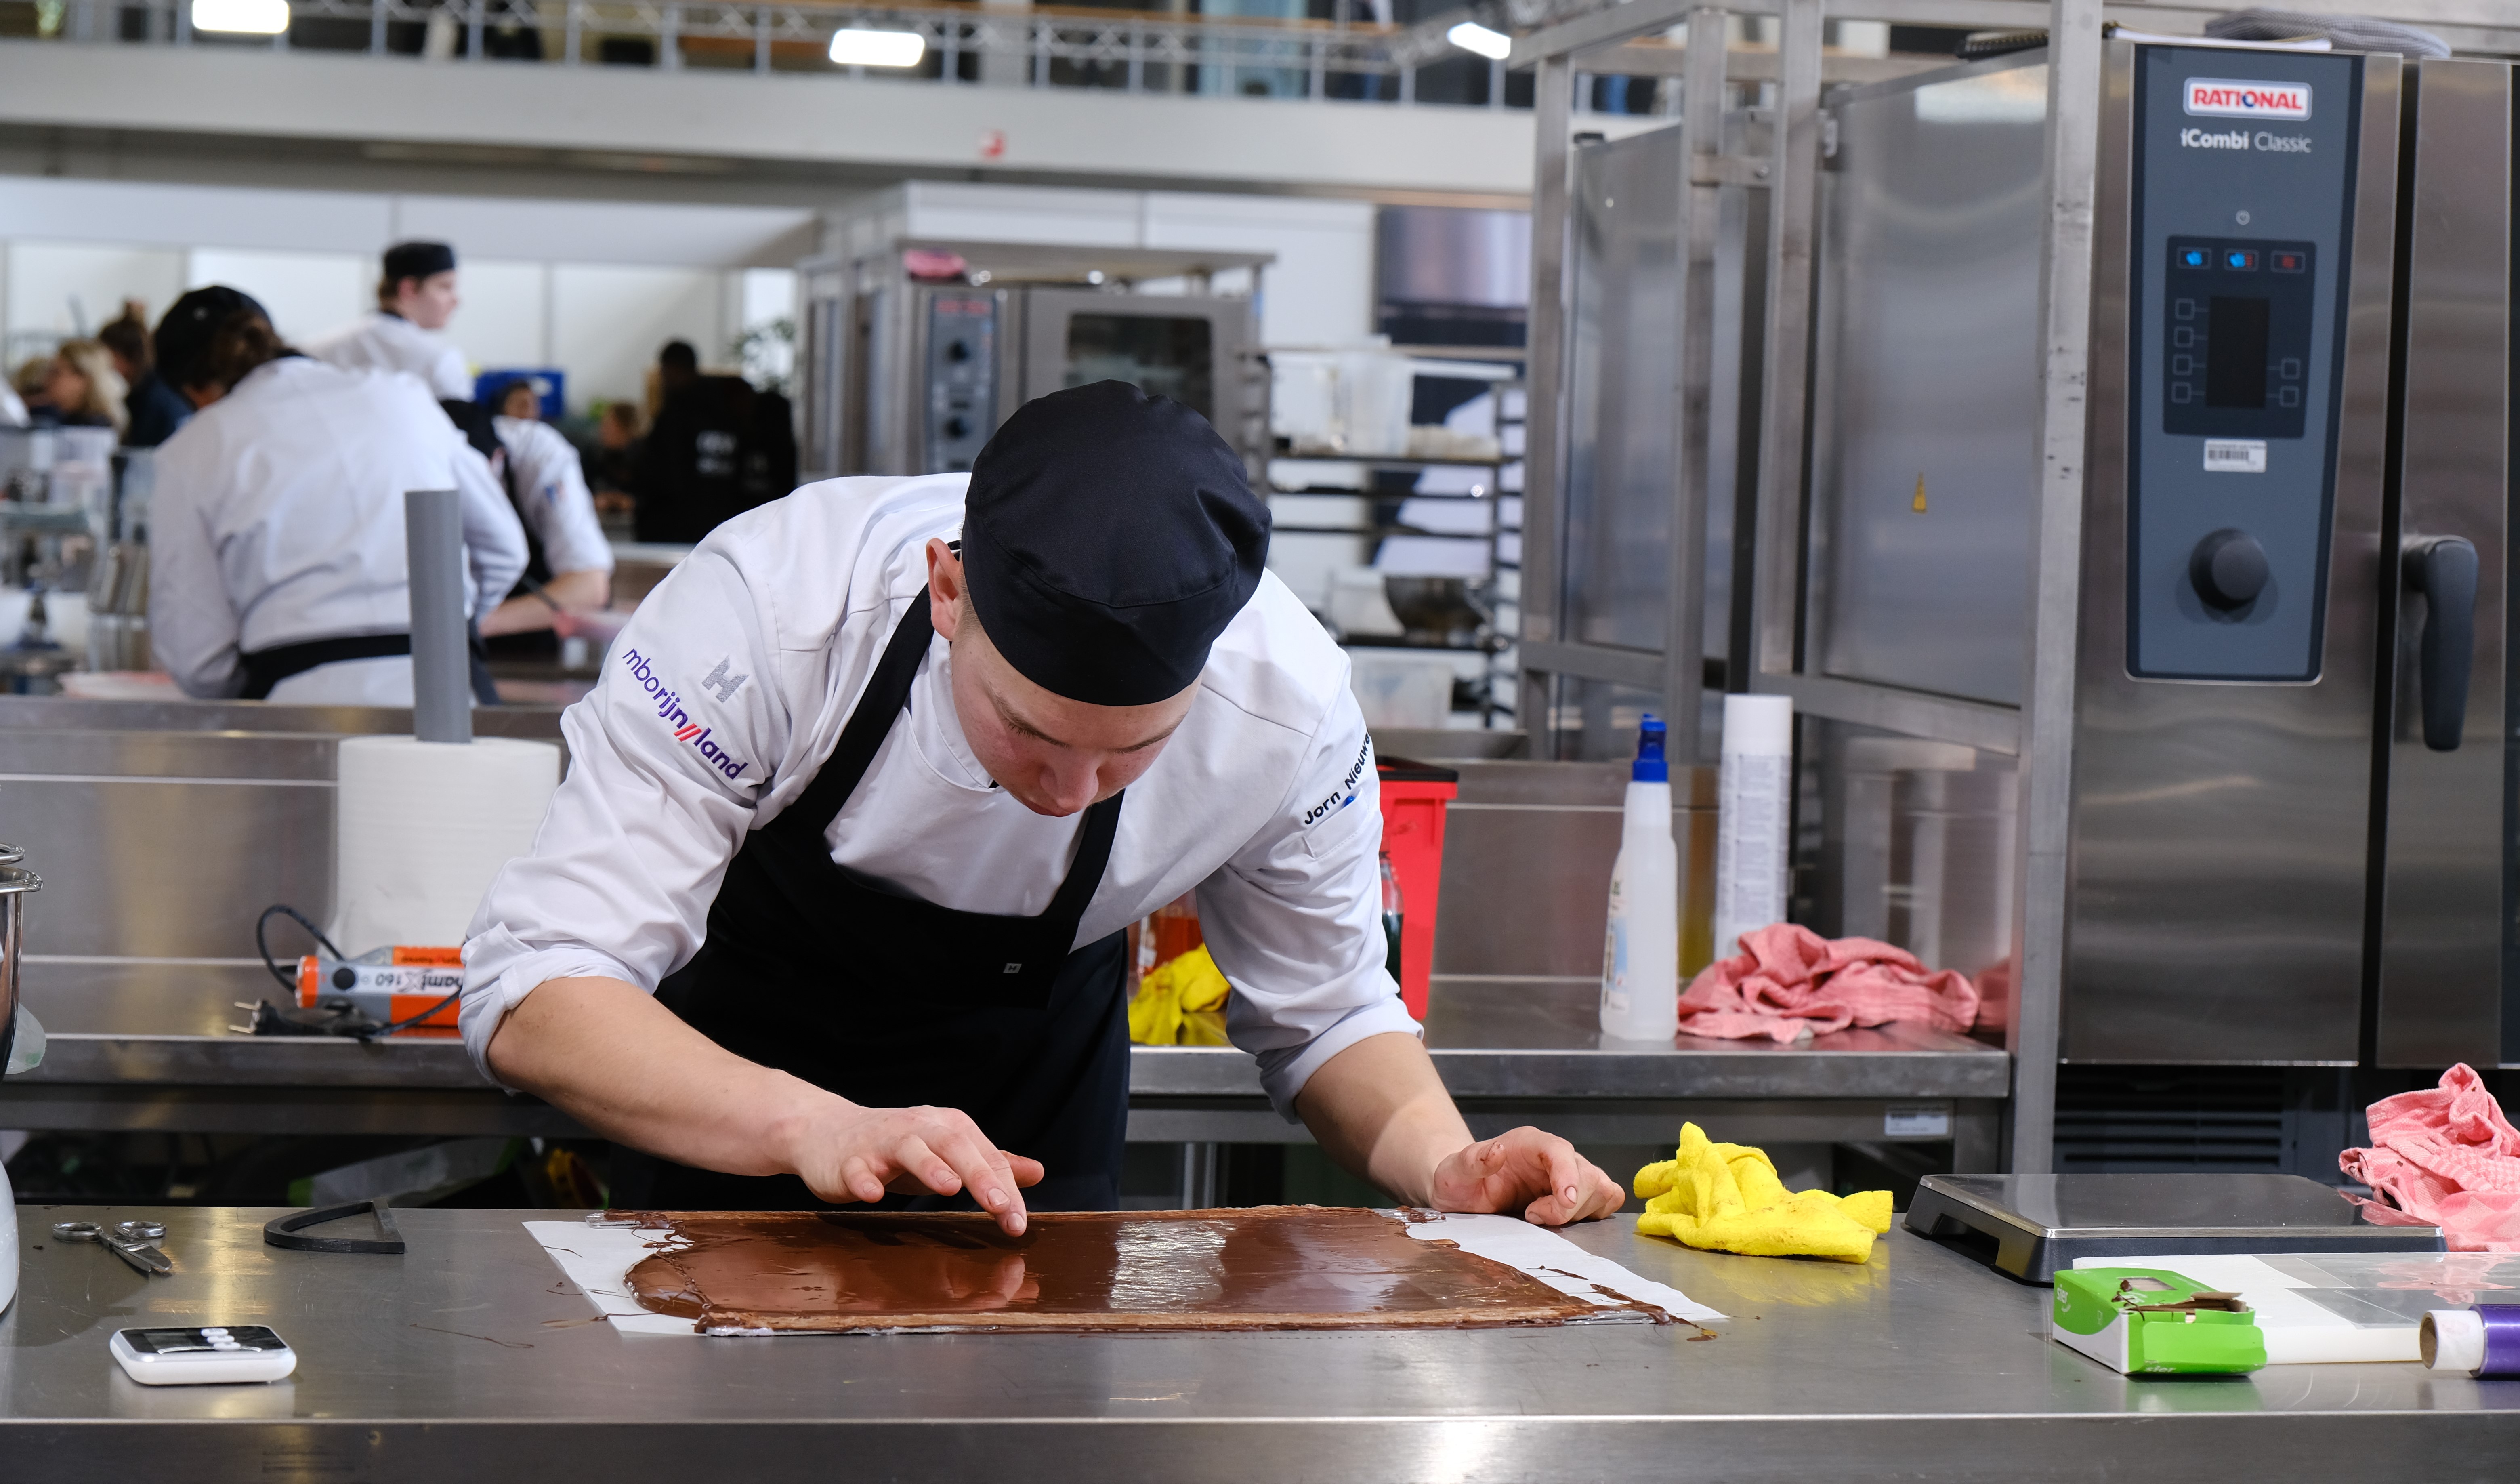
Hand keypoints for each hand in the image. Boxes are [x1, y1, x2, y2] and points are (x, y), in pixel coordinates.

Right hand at [785, 1101, 1043, 1235]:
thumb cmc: (897, 1149)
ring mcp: (881, 1143)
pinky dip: (864, 1179)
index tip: (1019, 1224)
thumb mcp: (947, 1153)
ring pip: (908, 1148)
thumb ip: (989, 1162)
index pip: (985, 1156)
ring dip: (930, 1166)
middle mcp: (919, 1128)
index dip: (1006, 1189)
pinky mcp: (847, 1160)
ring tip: (950, 1187)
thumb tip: (1036, 1172)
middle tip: (1000, 1205)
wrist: (827, 1133)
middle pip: (954, 1146)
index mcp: (948, 1128)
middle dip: (979, 1175)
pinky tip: (873, 1195)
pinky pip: (856, 1168)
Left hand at [1427, 1126, 1626, 1226]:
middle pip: (1587, 1174)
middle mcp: (1554, 1155)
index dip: (1568, 1175)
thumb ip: (1472, 1161)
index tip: (1565, 1201)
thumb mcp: (1455, 1172)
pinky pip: (1607, 1198)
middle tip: (1532, 1216)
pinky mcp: (1578, 1193)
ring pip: (1601, 1187)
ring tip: (1541, 1217)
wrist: (1465, 1191)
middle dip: (1567, 1205)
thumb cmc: (1460, 1180)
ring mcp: (1569, 1173)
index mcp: (1528, 1143)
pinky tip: (1566, 1220)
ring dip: (1579, 1211)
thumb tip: (1496, 1152)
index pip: (1560, 1151)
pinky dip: (1597, 1212)